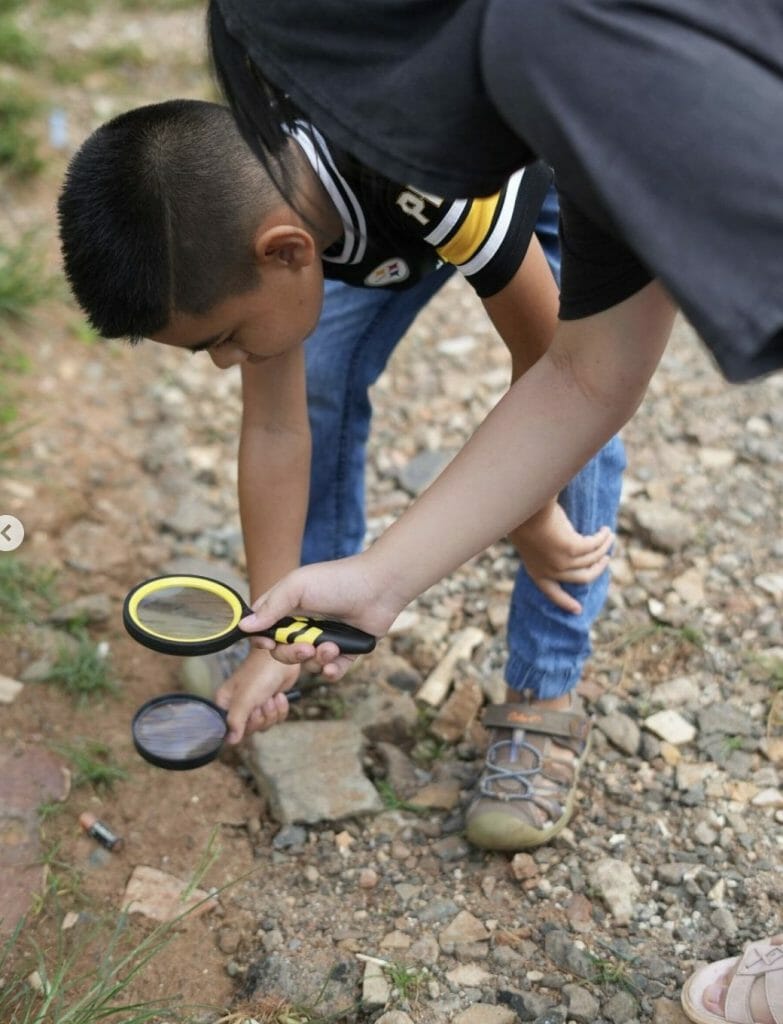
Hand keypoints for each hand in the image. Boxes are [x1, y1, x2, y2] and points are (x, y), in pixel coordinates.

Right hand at [214, 647, 299, 743]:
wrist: (283, 656)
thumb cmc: (260, 673)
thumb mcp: (245, 698)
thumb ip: (236, 721)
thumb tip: (230, 742)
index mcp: (225, 703)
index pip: (228, 730)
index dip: (241, 727)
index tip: (248, 715)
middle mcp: (238, 706)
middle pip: (249, 730)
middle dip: (260, 717)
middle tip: (261, 701)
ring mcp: (255, 705)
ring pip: (264, 725)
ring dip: (272, 712)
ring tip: (271, 696)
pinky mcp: (271, 703)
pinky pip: (277, 719)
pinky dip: (281, 708)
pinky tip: (279, 695)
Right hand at [238, 553, 394, 681]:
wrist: (378, 588)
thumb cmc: (336, 581)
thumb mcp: (296, 587)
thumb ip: (270, 608)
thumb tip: (244, 627)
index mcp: (289, 607)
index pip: (265, 630)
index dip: (264, 640)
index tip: (269, 643)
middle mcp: (305, 624)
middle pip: (283, 652)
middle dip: (291, 654)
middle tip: (306, 648)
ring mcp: (325, 638)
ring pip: (307, 665)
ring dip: (316, 661)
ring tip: (331, 648)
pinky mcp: (346, 651)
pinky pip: (331, 671)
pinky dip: (331, 671)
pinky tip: (335, 664)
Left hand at [510, 500, 613, 613]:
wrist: (526, 508)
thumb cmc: (526, 520)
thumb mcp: (533, 542)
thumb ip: (545, 552)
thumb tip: (567, 553)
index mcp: (536, 572)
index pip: (552, 593)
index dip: (565, 602)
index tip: (578, 610)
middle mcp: (551, 571)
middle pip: (583, 577)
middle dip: (598, 569)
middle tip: (606, 560)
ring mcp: (562, 562)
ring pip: (592, 559)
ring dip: (604, 548)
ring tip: (609, 537)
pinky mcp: (573, 549)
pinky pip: (594, 546)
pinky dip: (603, 538)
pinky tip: (606, 530)